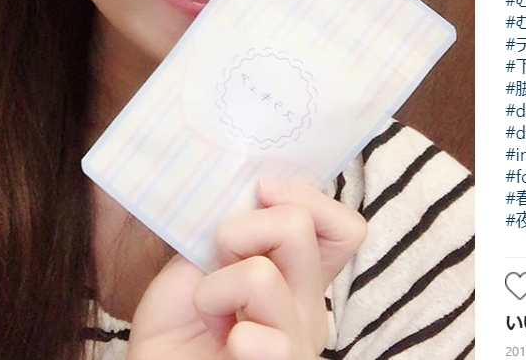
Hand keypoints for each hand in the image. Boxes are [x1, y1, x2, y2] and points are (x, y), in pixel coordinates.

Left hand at [127, 179, 366, 359]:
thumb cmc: (178, 321)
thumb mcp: (205, 256)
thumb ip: (238, 223)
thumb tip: (259, 182)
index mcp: (301, 278)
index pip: (347, 230)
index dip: (309, 198)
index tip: (262, 191)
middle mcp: (310, 309)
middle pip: (297, 226)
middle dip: (238, 231)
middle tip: (217, 267)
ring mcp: (298, 344)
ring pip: (261, 276)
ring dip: (213, 289)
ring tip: (209, 313)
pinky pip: (253, 335)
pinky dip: (216, 323)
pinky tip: (218, 340)